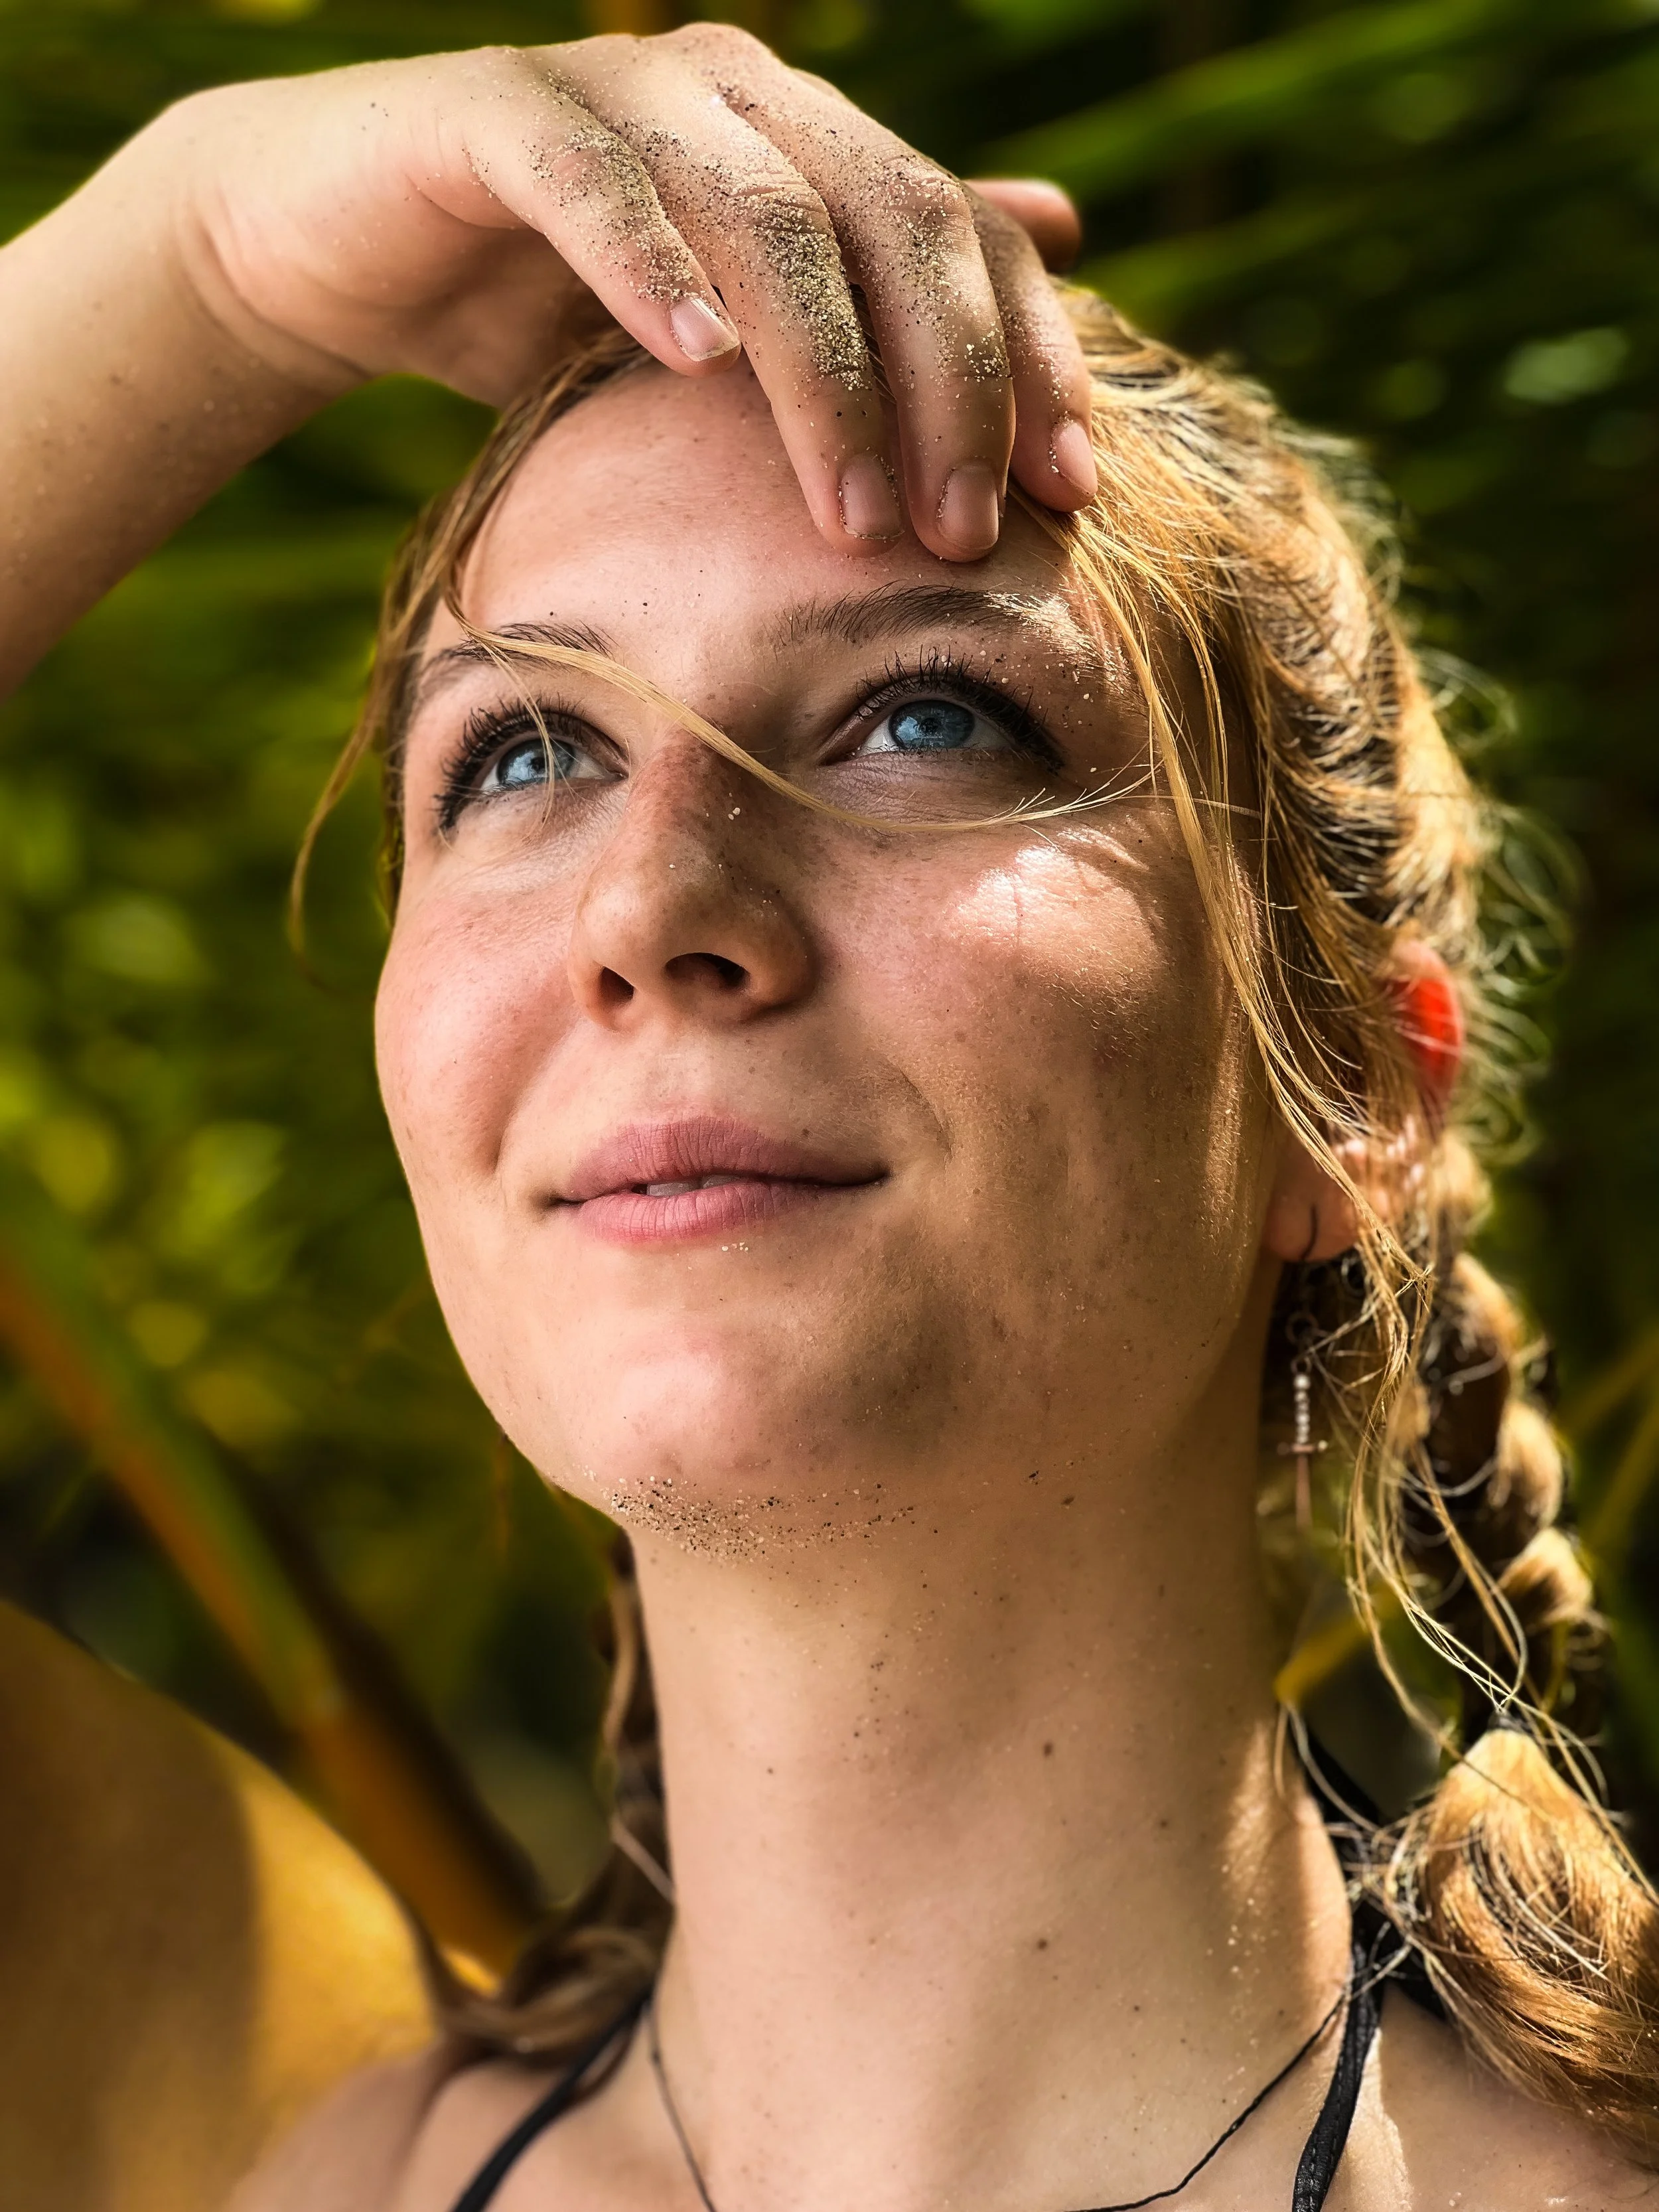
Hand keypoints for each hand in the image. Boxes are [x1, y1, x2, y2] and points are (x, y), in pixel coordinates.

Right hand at [160, 30, 1093, 560]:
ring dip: (821, 373)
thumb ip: (873, 300)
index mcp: (812, 143)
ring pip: (764, 212)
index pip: (965, 234)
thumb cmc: (547, 309)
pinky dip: (649, 264)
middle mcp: (739, 95)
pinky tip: (694, 360)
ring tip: (851, 513)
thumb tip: (1054, 234)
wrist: (342, 248)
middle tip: (956, 536)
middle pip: (894, 219)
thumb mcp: (731, 334)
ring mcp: (619, 93)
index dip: (1030, 356)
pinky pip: (591, 179)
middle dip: (946, 386)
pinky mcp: (495, 116)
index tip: (1068, 495)